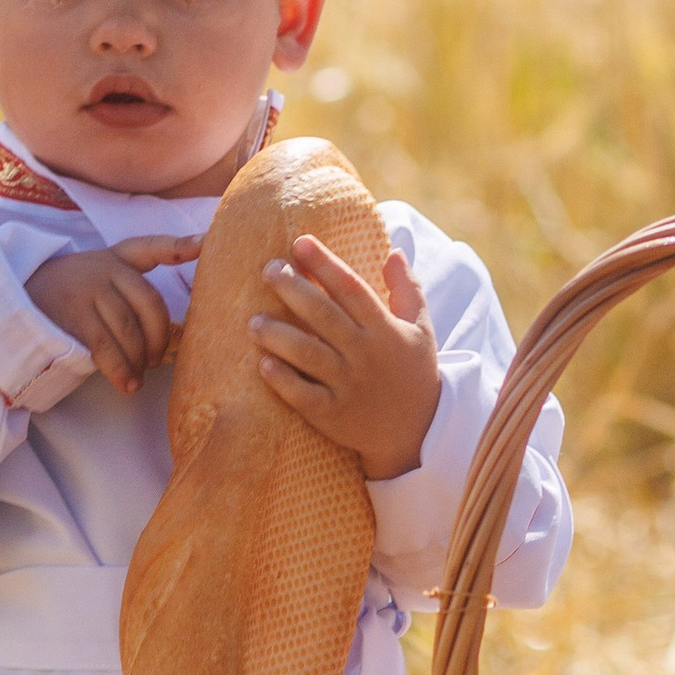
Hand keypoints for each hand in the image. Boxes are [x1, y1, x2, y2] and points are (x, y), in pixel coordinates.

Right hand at [25, 235, 202, 396]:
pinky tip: (127, 384)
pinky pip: (108, 347)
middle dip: (158, 339)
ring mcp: (88, 289)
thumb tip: (171, 333)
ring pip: (130, 331)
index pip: (150, 247)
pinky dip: (122, 370)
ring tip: (138, 376)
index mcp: (116, 258)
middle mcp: (105, 268)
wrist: (10, 303)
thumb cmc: (65, 298)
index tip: (206, 242)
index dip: (179, 245)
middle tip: (156, 360)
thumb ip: (128, 291)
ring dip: (139, 360)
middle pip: (150, 305)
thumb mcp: (95, 279)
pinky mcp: (73, 315)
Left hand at [250, 232, 440, 478]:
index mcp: (385, 330)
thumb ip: (408, 289)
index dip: (325, 264)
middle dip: (294, 289)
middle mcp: (366, 355)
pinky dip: (283, 380)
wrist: (416, 432)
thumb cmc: (414, 372)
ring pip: (308, 355)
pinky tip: (263, 364)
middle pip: (324, 316)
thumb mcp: (421, 328)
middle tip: (268, 269)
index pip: (351, 289)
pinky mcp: (333, 416)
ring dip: (279, 335)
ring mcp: (349, 387)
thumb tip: (394, 250)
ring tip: (253, 320)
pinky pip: (303, 396)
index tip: (300, 242)